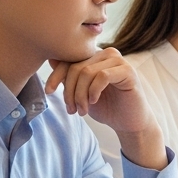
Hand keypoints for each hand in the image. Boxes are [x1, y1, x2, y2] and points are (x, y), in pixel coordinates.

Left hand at [46, 49, 164, 168]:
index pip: (69, 59)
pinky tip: (94, 101)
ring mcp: (119, 61)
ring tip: (82, 110)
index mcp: (95, 57)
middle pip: (76, 66)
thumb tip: (51, 58)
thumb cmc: (106, 107)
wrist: (129, 123)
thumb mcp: (81, 92)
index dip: (56, 75)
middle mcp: (107, 54)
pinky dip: (94, 91)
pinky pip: (102, 76)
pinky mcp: (128, 71)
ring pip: (87, 72)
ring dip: (80, 95)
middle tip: (71, 109)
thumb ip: (69, 76)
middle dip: (69, 91)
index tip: (49, 92)